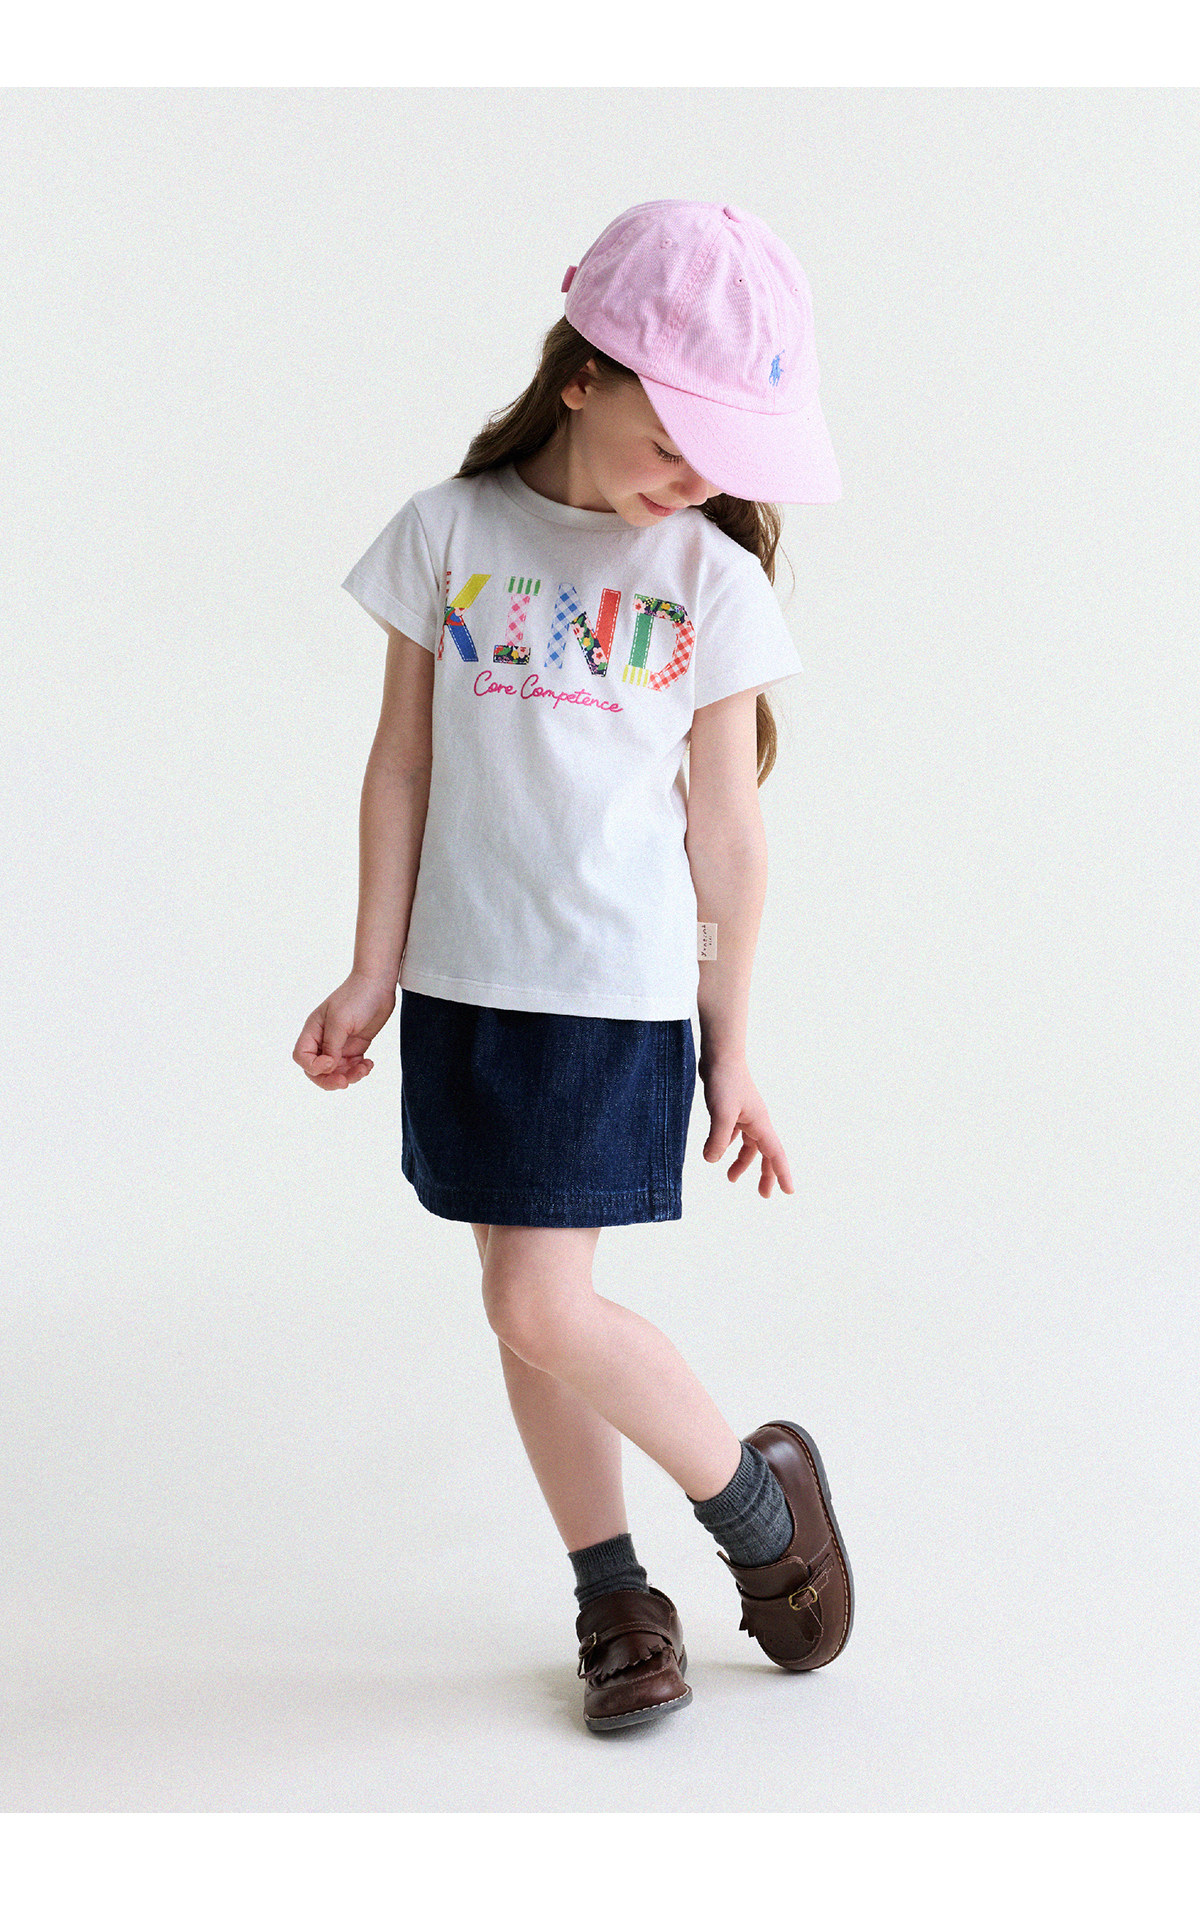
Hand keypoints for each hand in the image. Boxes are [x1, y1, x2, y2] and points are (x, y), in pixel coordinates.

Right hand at [292, 972, 396, 1089]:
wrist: (378, 985)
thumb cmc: (356, 997)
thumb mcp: (340, 1022)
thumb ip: (332, 1046)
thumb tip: (329, 1067)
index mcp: (313, 1031)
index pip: (302, 1057)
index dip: (313, 1067)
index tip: (331, 1062)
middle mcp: (323, 1039)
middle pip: (317, 1069)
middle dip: (330, 1079)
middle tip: (345, 1082)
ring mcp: (339, 1044)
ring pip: (337, 1071)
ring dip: (349, 1075)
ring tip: (364, 1069)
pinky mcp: (355, 1046)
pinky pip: (352, 1066)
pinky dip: (359, 1070)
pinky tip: (368, 1063)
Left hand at [698, 1052, 793, 1196]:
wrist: (721, 1055)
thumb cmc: (725, 1081)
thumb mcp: (721, 1113)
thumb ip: (717, 1139)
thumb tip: (712, 1161)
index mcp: (761, 1124)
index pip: (776, 1155)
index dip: (782, 1174)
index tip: (789, 1192)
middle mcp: (757, 1122)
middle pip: (765, 1154)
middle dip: (765, 1175)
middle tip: (764, 1195)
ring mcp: (746, 1115)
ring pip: (749, 1145)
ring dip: (743, 1162)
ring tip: (730, 1178)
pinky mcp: (733, 1109)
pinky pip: (736, 1134)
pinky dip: (730, 1145)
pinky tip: (719, 1150)